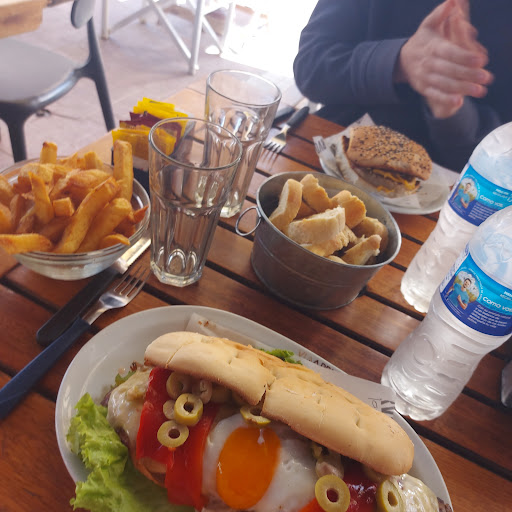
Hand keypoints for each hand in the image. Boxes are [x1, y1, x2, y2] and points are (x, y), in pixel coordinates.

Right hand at [394, 0, 492, 118]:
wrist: (402, 60)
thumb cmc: (422, 40)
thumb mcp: (428, 25)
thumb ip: (440, 14)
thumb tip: (451, 1)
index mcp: (432, 48)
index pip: (450, 53)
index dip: (465, 57)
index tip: (481, 59)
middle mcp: (429, 64)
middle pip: (450, 70)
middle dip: (468, 74)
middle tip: (486, 76)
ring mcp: (426, 78)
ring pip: (445, 84)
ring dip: (462, 89)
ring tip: (480, 91)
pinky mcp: (424, 89)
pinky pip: (435, 95)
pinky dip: (446, 99)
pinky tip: (459, 102)